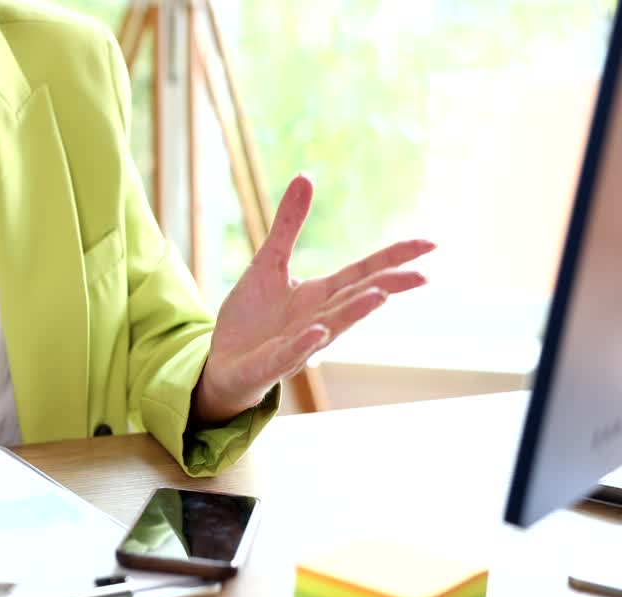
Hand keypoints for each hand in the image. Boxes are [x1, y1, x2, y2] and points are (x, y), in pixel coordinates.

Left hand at [195, 175, 435, 421]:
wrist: (223, 363)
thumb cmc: (252, 317)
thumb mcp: (268, 263)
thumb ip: (288, 225)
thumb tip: (306, 176)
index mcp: (320, 294)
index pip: (364, 273)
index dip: (394, 258)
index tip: (430, 244)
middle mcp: (318, 319)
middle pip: (357, 298)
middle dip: (388, 286)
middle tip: (422, 275)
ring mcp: (298, 344)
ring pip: (332, 326)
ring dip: (355, 312)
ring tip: (380, 294)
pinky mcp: (271, 363)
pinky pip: (291, 353)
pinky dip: (305, 344)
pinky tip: (318, 332)